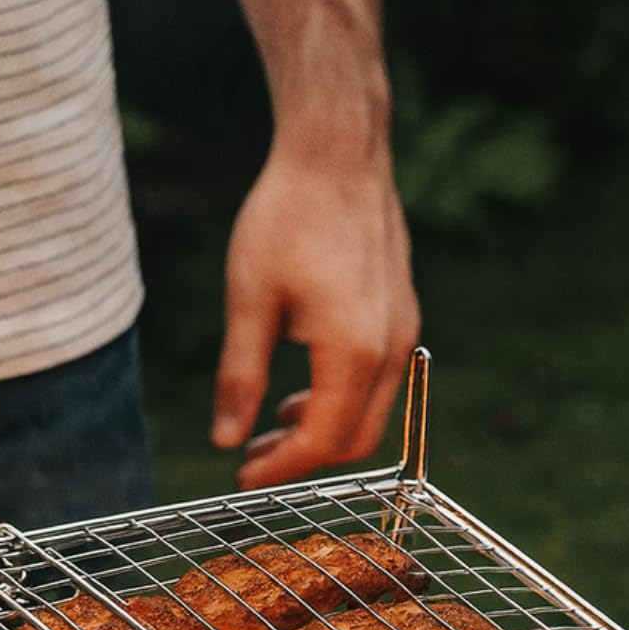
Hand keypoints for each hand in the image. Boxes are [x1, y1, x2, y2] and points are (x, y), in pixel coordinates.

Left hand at [210, 145, 419, 490]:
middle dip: (303, 458)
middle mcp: (390, 349)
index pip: (321, 440)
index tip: (240, 478)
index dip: (279, 468)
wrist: (339, 151)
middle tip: (252, 457)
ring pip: (372, 415)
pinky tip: (302, 388)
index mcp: (352, 351)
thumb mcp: (249, 301)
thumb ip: (241, 377)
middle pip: (356, 441)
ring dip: (324, 431)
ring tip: (273, 422)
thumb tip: (225, 439)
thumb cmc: (288, 217)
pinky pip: (380, 383)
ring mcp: (403, 332)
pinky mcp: (402, 316)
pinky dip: (342, 402)